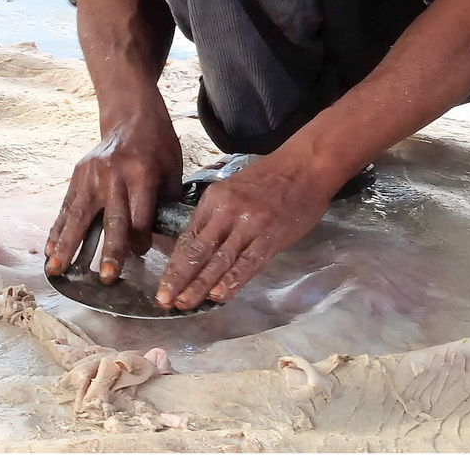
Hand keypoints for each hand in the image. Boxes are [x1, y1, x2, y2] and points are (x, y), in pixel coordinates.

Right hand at [45, 110, 182, 282]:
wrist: (130, 114)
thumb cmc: (157, 144)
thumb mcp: (173, 168)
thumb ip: (168, 201)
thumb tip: (167, 237)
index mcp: (142, 173)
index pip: (141, 215)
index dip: (141, 239)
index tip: (141, 255)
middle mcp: (114, 175)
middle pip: (111, 218)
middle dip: (109, 250)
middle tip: (106, 277)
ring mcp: (92, 174)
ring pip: (79, 215)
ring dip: (67, 245)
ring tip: (57, 269)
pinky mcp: (78, 174)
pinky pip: (67, 206)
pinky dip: (57, 229)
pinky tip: (50, 249)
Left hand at [156, 152, 334, 310]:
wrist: (306, 165)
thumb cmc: (271, 179)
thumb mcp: (234, 189)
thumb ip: (218, 217)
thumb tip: (201, 249)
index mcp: (214, 199)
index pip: (188, 238)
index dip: (173, 265)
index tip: (163, 286)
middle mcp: (226, 212)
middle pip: (197, 250)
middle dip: (177, 278)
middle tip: (163, 301)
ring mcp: (248, 225)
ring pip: (218, 260)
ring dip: (199, 285)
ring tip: (183, 304)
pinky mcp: (270, 236)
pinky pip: (248, 262)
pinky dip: (232, 281)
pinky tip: (218, 296)